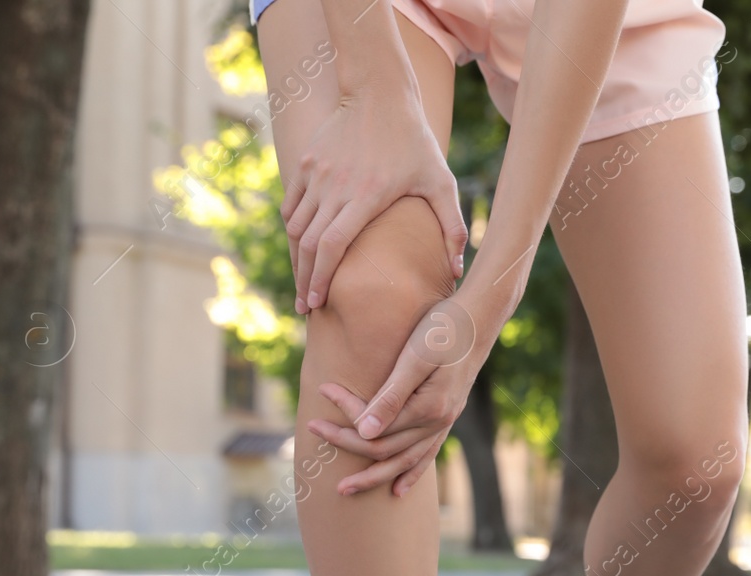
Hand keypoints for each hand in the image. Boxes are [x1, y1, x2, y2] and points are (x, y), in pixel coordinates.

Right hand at [283, 92, 467, 313]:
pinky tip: (300, 249)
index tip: (315, 304)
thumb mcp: (442, 182)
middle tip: (304, 307)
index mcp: (366, 196)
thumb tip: (458, 272)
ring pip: (296, 226)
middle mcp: (335, 186)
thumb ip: (452, 227)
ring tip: (303, 284)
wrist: (380, 93)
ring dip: (297, 259)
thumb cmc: (416, 142)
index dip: (321, 278)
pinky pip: (292, 205)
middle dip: (304, 279)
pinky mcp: (307, 163)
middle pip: (308, 243)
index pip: (332, 245)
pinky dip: (293, 230)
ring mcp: (317, 174)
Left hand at [306, 295, 493, 496]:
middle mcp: (437, 423)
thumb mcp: (414, 358)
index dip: (346, 413)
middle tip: (313, 432)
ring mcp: (444, 424)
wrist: (478, 320)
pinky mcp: (446, 419)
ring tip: (345, 490)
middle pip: (383, 449)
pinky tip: (398, 490)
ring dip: (373, 477)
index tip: (323, 390)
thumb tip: (364, 432)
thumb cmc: (443, 330)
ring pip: (403, 462)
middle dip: (346, 444)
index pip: (376, 425)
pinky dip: (410, 474)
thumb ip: (391, 397)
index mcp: (428, 408)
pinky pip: (425, 456)